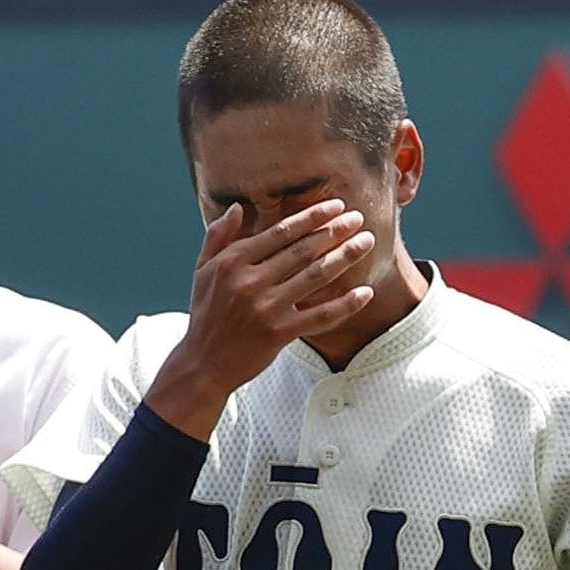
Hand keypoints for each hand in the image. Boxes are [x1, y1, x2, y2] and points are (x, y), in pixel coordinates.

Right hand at [143, 200, 376, 435]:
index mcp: (233, 262)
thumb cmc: (206, 314)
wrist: (203, 363)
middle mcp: (249, 282)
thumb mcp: (203, 271)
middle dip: (334, 231)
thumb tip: (237, 207)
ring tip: (367, 242)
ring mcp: (265, 309)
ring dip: (344, 256)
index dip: (311, 217)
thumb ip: (218, 237)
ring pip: (315, 277)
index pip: (280, 232)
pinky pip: (319, 317)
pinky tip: (365, 292)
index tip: (335, 206)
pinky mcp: (278, 334)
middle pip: (302, 250)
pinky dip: (345, 305)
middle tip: (359, 218)